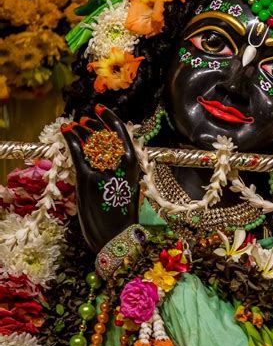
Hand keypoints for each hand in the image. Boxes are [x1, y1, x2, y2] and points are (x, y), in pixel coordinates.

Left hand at [61, 105, 139, 253]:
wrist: (117, 236)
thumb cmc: (122, 214)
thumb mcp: (127, 186)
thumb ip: (120, 168)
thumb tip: (105, 151)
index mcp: (134, 164)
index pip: (122, 132)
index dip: (109, 117)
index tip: (99, 109)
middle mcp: (120, 164)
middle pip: (103, 134)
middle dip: (91, 124)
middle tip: (83, 120)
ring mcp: (103, 171)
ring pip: (89, 141)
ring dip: (79, 130)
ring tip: (73, 125)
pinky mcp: (87, 180)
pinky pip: (77, 152)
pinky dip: (70, 138)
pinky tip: (65, 131)